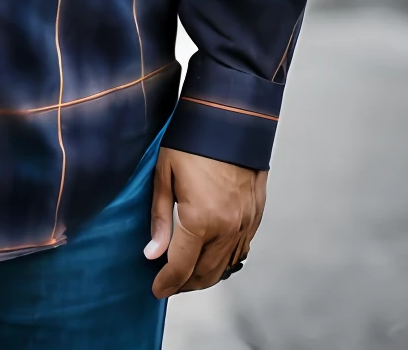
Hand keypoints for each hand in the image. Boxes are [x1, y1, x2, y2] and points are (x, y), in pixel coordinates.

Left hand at [145, 147, 266, 296]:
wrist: (230, 117)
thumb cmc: (192, 141)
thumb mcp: (164, 174)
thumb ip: (160, 218)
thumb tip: (152, 253)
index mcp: (200, 220)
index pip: (181, 266)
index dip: (167, 283)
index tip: (156, 290)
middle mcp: (227, 228)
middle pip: (205, 273)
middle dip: (185, 284)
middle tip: (168, 285)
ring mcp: (245, 223)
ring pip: (225, 265)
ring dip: (205, 275)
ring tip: (187, 274)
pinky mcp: (255, 214)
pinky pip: (241, 249)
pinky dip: (225, 260)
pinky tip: (212, 257)